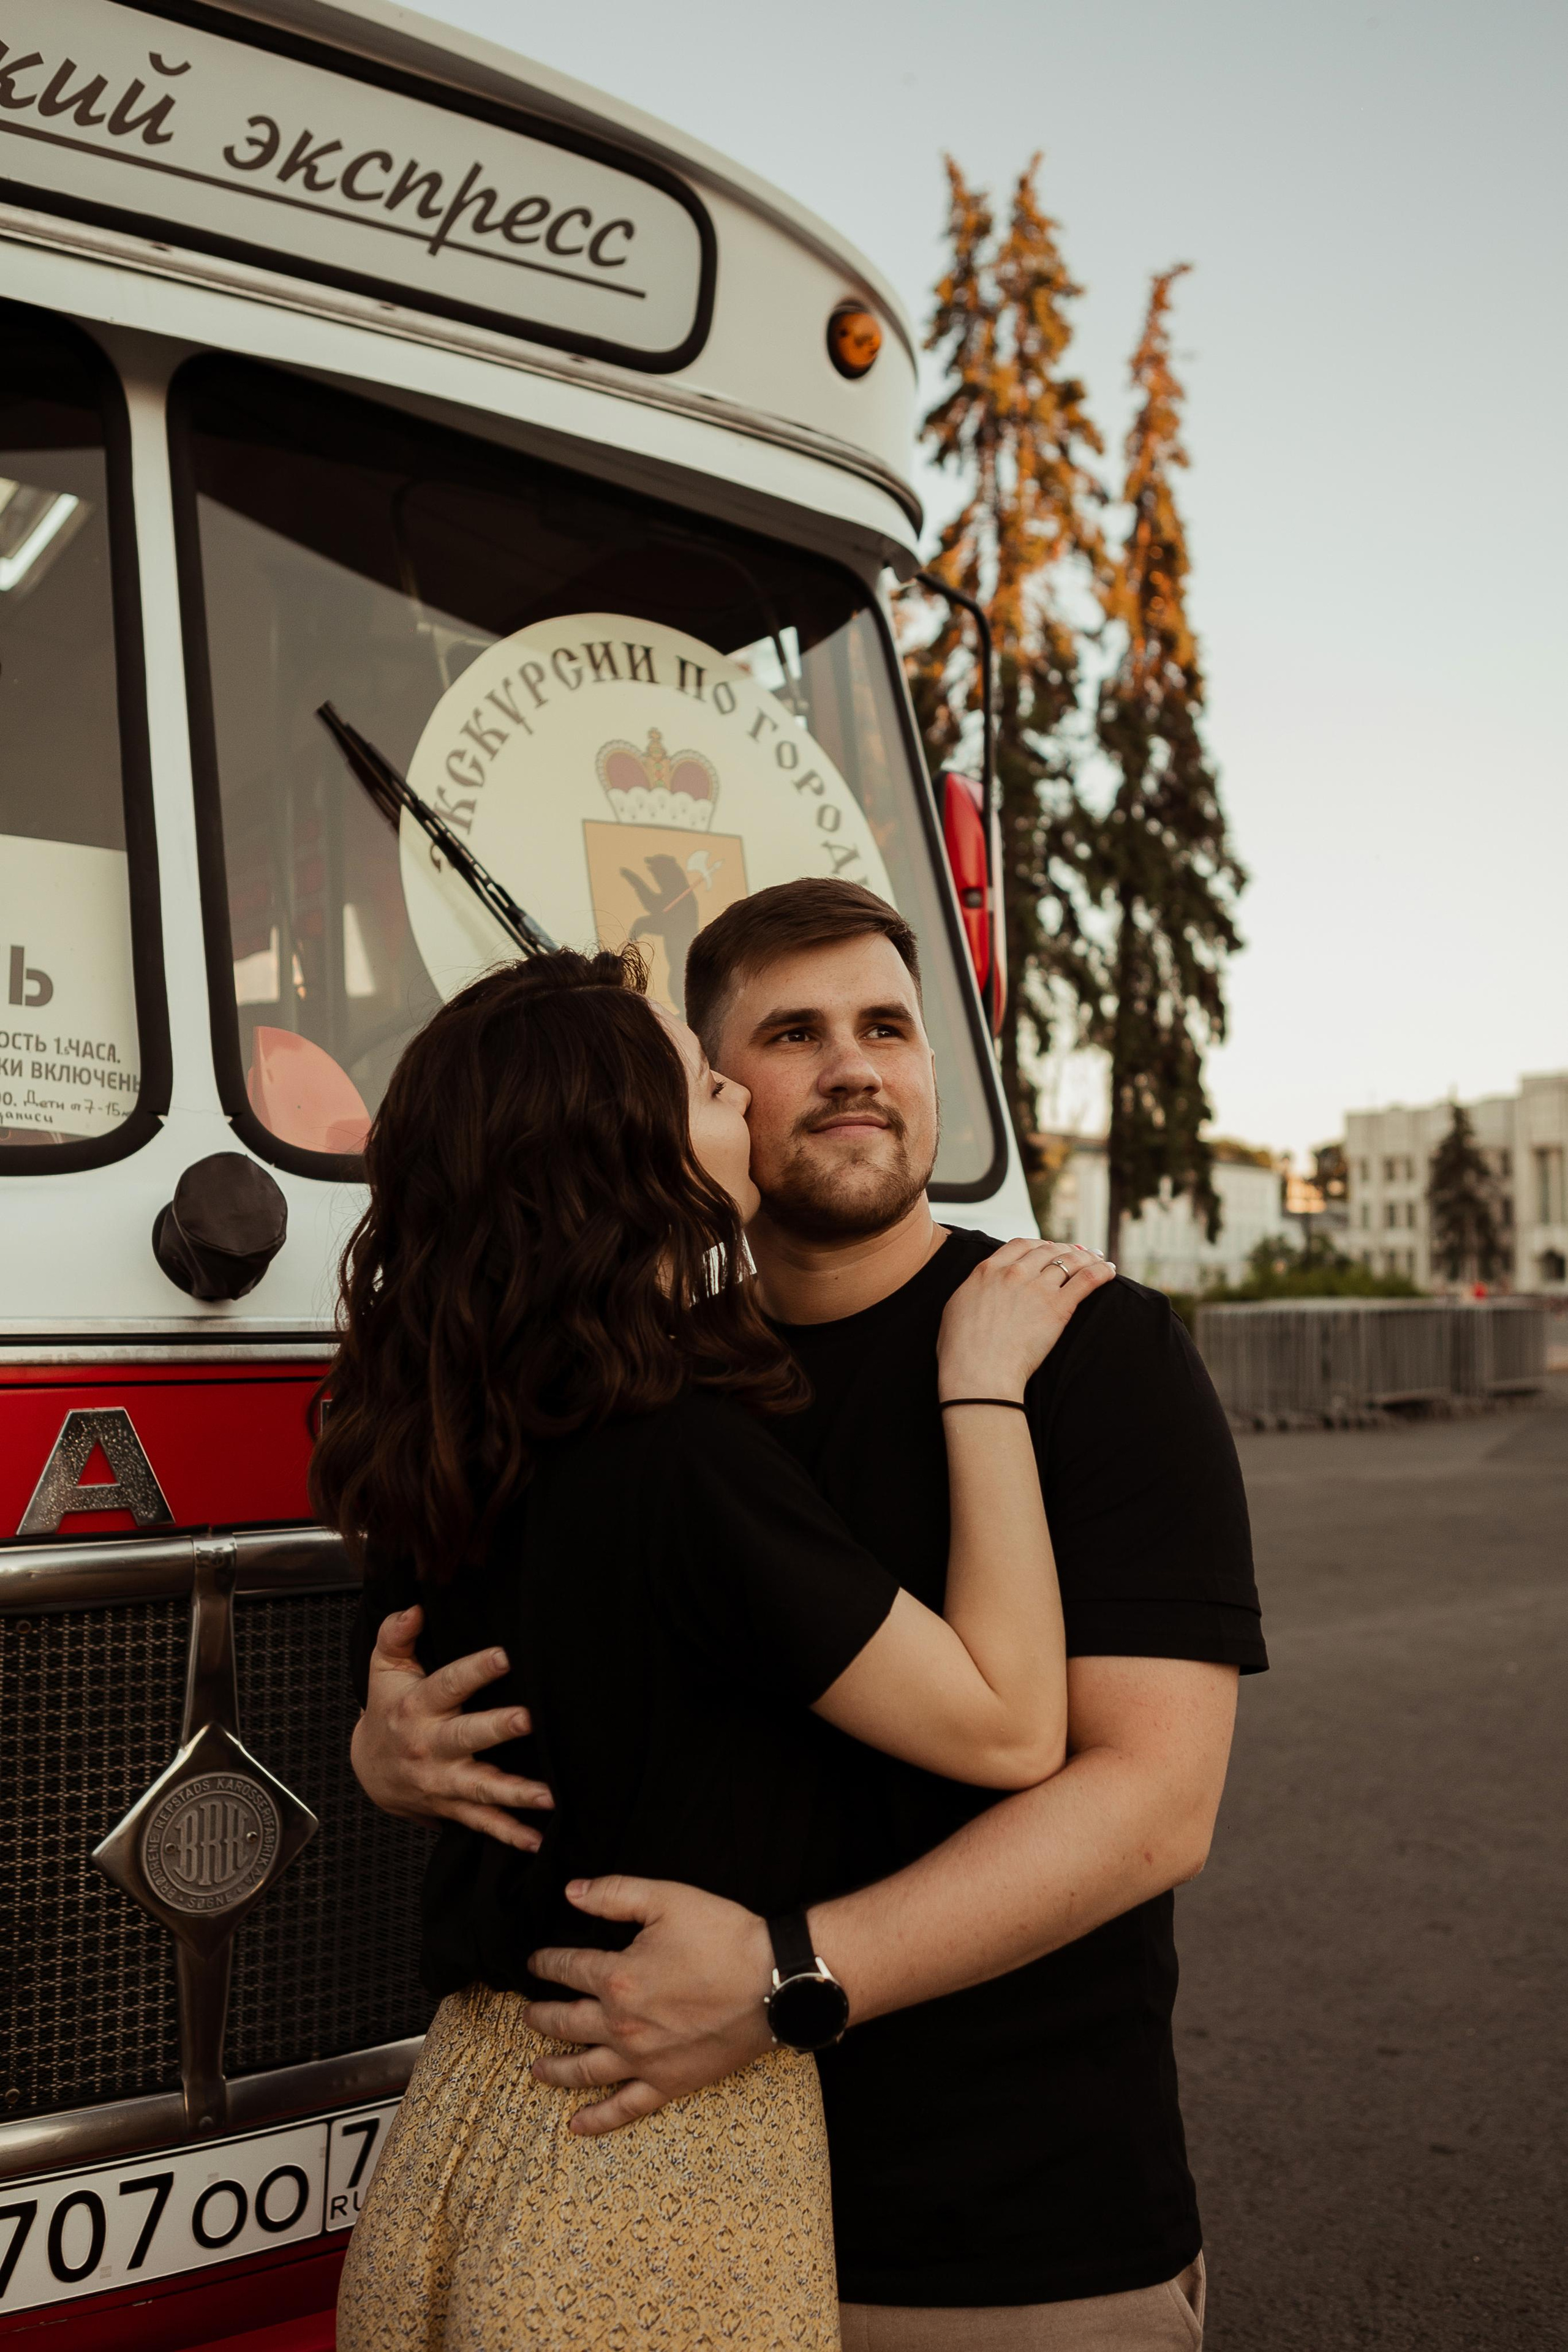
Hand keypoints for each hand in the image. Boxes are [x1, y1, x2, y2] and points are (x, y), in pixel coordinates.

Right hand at [350, 1606, 552, 1851]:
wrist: (368, 1768)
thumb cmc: (387, 1707)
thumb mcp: (384, 1668)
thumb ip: (397, 1634)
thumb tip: (414, 1609)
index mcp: (417, 1707)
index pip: (447, 1684)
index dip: (475, 1670)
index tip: (504, 1656)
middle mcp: (430, 1746)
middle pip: (465, 1736)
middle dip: (496, 1729)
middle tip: (527, 1720)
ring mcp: (441, 1781)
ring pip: (479, 1788)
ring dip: (514, 1793)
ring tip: (548, 1795)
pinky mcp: (451, 1806)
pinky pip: (481, 1823)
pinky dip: (508, 1834)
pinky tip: (536, 1840)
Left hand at [526, 1877, 774, 2134]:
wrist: (776, 1982)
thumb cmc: (725, 1938)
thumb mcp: (668, 1899)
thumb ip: (614, 1894)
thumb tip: (571, 1892)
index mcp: (617, 1977)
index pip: (567, 1968)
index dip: (546, 1963)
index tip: (535, 1962)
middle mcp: (621, 2025)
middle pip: (565, 2022)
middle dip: (540, 2017)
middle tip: (526, 2015)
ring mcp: (643, 2060)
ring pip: (584, 2070)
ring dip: (554, 2069)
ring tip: (535, 2069)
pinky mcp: (669, 2083)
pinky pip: (624, 2108)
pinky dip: (597, 2119)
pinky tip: (576, 2125)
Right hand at [937, 1240, 1114, 1401]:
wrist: (978, 1373)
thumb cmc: (961, 1351)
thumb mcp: (958, 1307)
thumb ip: (976, 1289)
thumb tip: (984, 1286)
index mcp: (987, 1270)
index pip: (1020, 1245)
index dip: (1039, 1245)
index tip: (1049, 1249)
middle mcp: (1014, 1273)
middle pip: (1048, 1250)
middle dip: (1066, 1249)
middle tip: (1079, 1253)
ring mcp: (1037, 1288)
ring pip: (1070, 1261)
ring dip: (1088, 1257)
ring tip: (1099, 1259)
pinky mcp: (1058, 1307)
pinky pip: (1087, 1279)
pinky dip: (1102, 1271)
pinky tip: (1110, 1270)